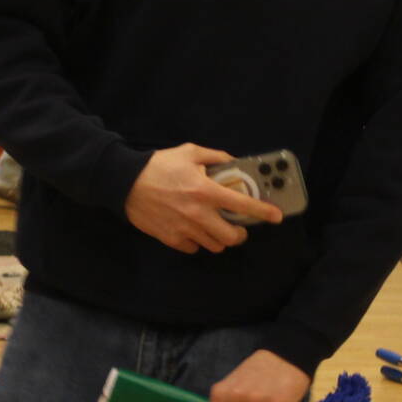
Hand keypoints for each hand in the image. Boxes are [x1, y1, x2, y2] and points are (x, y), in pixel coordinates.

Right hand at [123, 144, 282, 253]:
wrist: (125, 183)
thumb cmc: (158, 166)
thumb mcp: (189, 152)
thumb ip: (215, 157)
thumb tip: (233, 162)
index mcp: (206, 191)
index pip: (243, 205)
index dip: (263, 212)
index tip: (276, 216)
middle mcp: (199, 214)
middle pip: (232, 237)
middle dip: (240, 234)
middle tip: (237, 226)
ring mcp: (185, 229)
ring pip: (215, 246)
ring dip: (219, 239)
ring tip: (215, 228)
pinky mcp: (171, 239)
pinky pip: (194, 248)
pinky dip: (197, 242)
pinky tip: (193, 231)